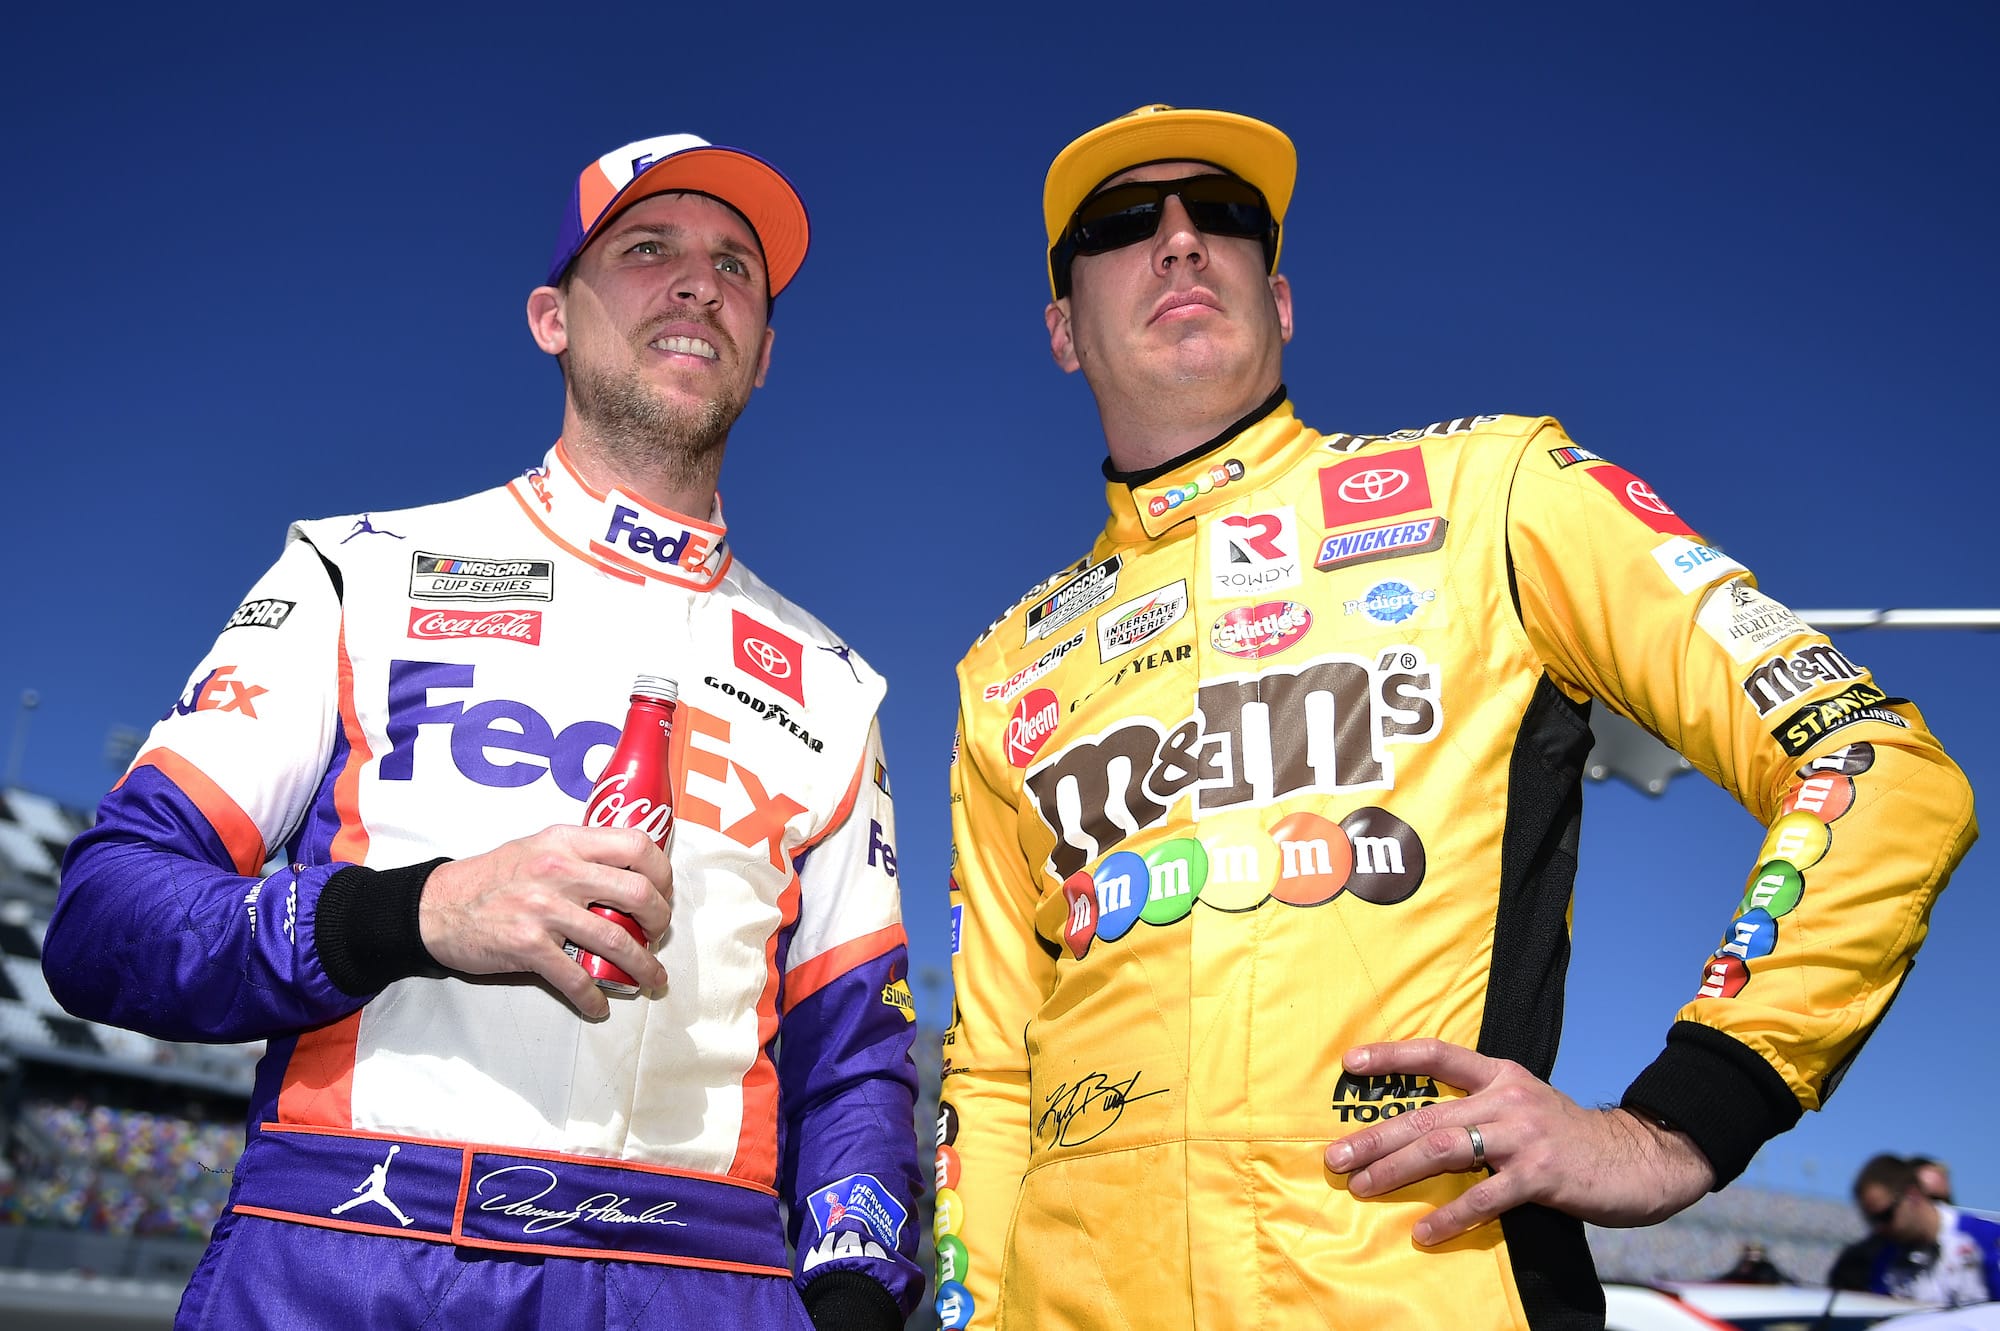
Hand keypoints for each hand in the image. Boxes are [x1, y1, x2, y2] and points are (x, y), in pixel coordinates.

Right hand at [419, 825, 671, 1019]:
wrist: (435, 907)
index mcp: (566, 841)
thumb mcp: (537, 846)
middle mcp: (559, 870)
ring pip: (615, 940)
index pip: (636, 845)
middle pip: (638, 893)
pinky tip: (600, 1006)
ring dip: (642, 966)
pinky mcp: (528, 946)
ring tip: (651, 979)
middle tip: (659, 936)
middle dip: (660, 921)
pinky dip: (594, 998)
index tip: (663, 893)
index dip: (662, 872)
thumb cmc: (490, 878)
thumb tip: (628, 874)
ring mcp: (544, 908)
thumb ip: (579, 854)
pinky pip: (577, 978)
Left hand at [1322, 1038, 1713, 1243]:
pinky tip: (1424, 1233)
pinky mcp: (1541, 1175)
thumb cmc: (1568, 1139)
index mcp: (1500, 1075)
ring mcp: (1524, 1136)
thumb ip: (1479, 1110)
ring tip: (1362, 1186)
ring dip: (1397, 1170)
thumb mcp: (1523, 1107)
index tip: (1352, 1063)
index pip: (1438, 1053)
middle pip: (1428, 1115)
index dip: (1394, 1056)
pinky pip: (1485, 1198)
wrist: (1637, 1160)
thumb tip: (1416, 1131)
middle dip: (1376, 1136)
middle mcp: (1507, 1098)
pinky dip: (1451, 1217)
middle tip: (1336, 1156)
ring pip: (1445, 1150)